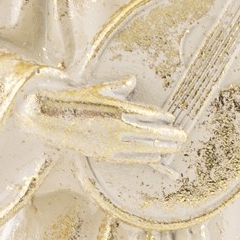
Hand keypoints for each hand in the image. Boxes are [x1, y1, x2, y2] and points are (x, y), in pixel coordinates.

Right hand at [20, 70, 185, 163]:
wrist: (55, 120)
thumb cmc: (79, 101)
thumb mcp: (99, 90)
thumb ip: (119, 86)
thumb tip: (133, 80)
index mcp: (117, 108)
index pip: (147, 114)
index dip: (162, 118)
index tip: (172, 118)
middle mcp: (117, 126)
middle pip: (151, 133)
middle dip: (169, 135)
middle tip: (183, 136)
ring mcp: (112, 142)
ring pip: (144, 147)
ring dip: (162, 148)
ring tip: (175, 148)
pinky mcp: (106, 154)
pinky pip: (131, 158)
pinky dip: (145, 157)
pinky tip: (156, 157)